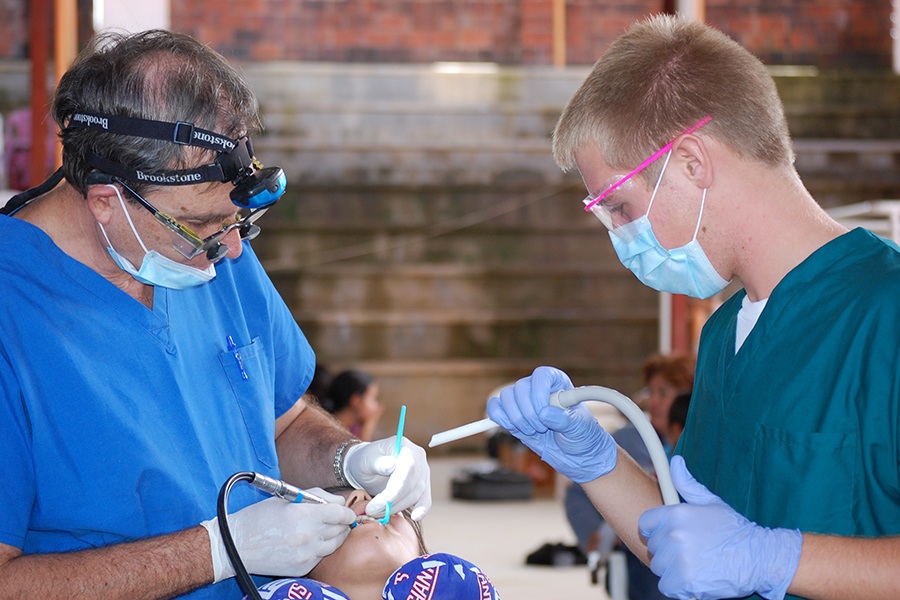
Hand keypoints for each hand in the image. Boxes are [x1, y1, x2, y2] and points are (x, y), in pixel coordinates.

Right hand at [201, 489, 355, 581]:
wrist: (236, 546)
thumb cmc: (259, 517)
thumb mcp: (286, 498)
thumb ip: (316, 497)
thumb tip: (338, 502)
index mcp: (303, 514)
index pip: (339, 514)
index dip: (347, 512)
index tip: (347, 512)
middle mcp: (307, 536)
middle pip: (340, 529)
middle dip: (342, 523)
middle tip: (338, 519)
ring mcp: (305, 554)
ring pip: (334, 544)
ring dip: (334, 536)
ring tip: (325, 530)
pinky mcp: (302, 567)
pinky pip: (321, 556)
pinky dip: (320, 548)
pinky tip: (310, 542)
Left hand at [343, 437, 431, 520]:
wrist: (368, 467)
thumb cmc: (366, 460)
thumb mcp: (366, 459)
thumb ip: (378, 462)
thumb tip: (391, 465)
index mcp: (405, 447)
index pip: (407, 468)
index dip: (396, 487)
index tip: (382, 501)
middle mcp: (418, 458)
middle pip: (413, 483)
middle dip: (393, 501)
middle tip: (372, 510)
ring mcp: (422, 472)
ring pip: (417, 494)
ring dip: (398, 506)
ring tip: (379, 512)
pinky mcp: (422, 485)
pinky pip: (425, 498)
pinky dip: (422, 509)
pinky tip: (416, 517)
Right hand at [486, 366, 616, 482]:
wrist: (576, 454)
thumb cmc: (582, 435)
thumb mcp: (579, 428)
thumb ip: (564, 419)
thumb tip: (544, 413)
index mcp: (557, 383)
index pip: (541, 375)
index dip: (539, 393)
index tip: (544, 413)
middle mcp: (538, 388)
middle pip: (520, 388)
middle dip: (528, 412)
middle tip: (541, 428)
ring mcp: (523, 401)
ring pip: (506, 397)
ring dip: (516, 418)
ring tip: (533, 431)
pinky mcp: (512, 415)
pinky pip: (495, 407)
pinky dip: (500, 418)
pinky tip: (514, 428)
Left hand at [639, 456, 801, 599]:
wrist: (759, 557)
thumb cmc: (734, 530)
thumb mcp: (711, 502)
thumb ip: (687, 483)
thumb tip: (675, 462)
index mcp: (676, 514)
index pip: (645, 525)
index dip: (656, 531)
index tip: (669, 536)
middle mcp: (674, 534)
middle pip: (653, 548)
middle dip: (668, 552)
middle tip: (691, 552)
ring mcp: (679, 558)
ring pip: (659, 568)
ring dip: (673, 571)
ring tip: (695, 564)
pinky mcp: (685, 581)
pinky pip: (667, 587)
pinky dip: (679, 588)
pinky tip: (695, 579)